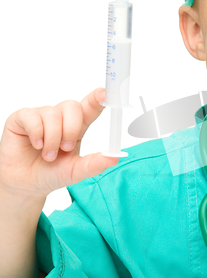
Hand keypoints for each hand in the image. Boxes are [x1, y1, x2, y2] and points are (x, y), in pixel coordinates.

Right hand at [0, 88, 117, 201]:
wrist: (25, 184)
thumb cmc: (52, 173)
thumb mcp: (75, 171)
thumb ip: (94, 164)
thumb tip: (114, 157)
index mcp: (77, 126)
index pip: (90, 107)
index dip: (98, 98)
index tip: (105, 93)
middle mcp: (60, 118)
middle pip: (72, 106)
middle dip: (71, 129)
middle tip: (65, 148)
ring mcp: (41, 116)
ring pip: (52, 113)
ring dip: (52, 138)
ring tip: (49, 155)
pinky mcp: (22, 118)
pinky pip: (32, 116)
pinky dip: (37, 133)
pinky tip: (36, 144)